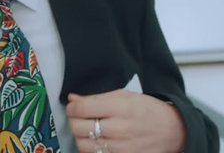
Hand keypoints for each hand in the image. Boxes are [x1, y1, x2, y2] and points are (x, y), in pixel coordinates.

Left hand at [66, 89, 185, 152]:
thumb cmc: (146, 109)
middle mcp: (119, 129)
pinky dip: (91, 149)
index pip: (82, 109)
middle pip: (79, 128)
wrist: (172, 130)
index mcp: (119, 107)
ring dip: (80, 137)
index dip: (72, 108)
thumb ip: (95, 98)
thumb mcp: (123, 95)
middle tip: (77, 117)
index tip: (72, 106)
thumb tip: (72, 99)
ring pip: (84, 145)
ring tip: (85, 130)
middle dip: (73, 121)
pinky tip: (96, 142)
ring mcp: (122, 148)